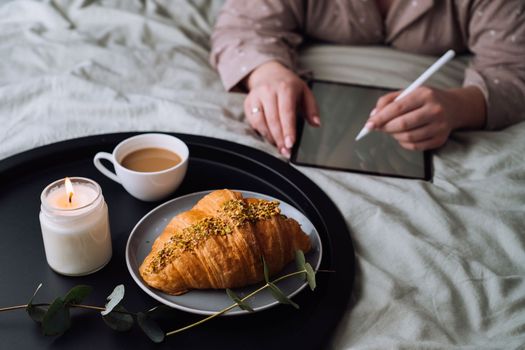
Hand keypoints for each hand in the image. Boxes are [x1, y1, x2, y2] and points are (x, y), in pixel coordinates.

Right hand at [243, 61, 319, 156]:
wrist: (268, 74)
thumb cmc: (288, 86)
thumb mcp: (305, 92)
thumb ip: (312, 108)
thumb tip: (316, 123)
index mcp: (285, 88)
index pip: (286, 112)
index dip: (288, 129)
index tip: (290, 143)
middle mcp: (268, 91)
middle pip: (273, 120)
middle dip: (280, 139)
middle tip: (286, 151)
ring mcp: (256, 96)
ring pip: (260, 122)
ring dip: (270, 137)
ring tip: (279, 145)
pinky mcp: (248, 103)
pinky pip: (253, 122)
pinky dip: (261, 132)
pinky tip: (270, 136)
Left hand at [366, 86, 485, 149]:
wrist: (454, 107)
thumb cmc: (426, 99)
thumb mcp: (408, 92)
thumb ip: (388, 101)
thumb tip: (373, 115)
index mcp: (425, 94)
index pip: (397, 108)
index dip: (380, 118)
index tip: (369, 124)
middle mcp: (435, 110)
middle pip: (402, 125)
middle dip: (386, 128)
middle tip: (379, 127)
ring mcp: (440, 126)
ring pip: (407, 137)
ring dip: (394, 135)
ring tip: (393, 129)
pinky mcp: (440, 139)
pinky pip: (415, 146)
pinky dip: (403, 143)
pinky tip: (403, 135)